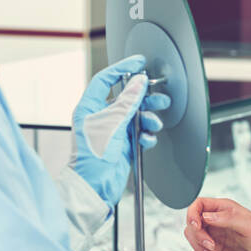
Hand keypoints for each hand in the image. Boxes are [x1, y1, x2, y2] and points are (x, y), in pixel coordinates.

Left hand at [68, 54, 170, 207]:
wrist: (95, 187)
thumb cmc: (92, 157)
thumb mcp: (111, 124)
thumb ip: (127, 101)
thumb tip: (138, 81)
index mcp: (90, 107)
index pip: (106, 79)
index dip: (122, 67)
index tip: (139, 62)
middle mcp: (101, 116)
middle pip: (127, 97)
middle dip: (145, 98)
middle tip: (159, 99)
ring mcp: (113, 130)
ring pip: (137, 115)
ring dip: (148, 118)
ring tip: (154, 123)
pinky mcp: (125, 143)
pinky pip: (141, 131)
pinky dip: (147, 134)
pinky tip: (146, 139)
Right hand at [184, 197, 250, 250]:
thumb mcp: (249, 224)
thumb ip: (227, 218)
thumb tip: (207, 216)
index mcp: (224, 208)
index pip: (198, 205)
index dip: (192, 214)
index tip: (196, 226)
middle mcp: (217, 220)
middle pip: (192, 225)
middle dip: (198, 237)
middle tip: (211, 246)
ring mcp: (215, 235)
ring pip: (194, 240)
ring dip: (201, 250)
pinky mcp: (216, 249)